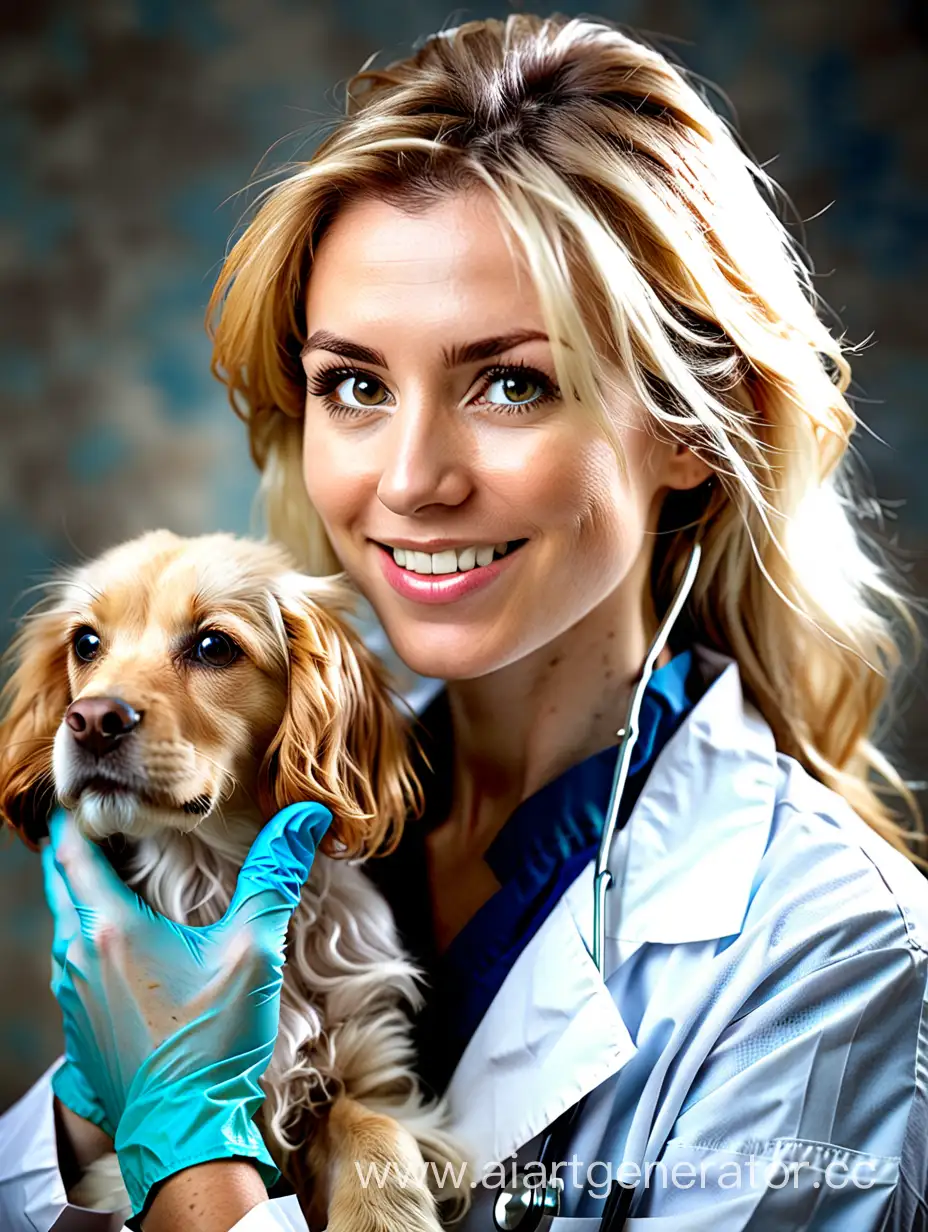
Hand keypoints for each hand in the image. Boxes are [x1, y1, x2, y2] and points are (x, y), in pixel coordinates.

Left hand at [41, 801, 332, 1216]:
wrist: (183, 1134)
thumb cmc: (212, 1044)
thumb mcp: (252, 952)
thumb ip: (274, 876)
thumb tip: (305, 816)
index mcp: (110, 928)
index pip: (73, 852)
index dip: (81, 815)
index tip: (98, 789)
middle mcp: (77, 955)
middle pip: (59, 880)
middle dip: (76, 845)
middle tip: (104, 815)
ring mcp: (72, 993)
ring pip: (64, 920)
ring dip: (80, 887)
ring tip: (112, 865)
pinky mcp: (79, 1023)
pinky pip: (71, 957)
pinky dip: (87, 928)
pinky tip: (122, 933)